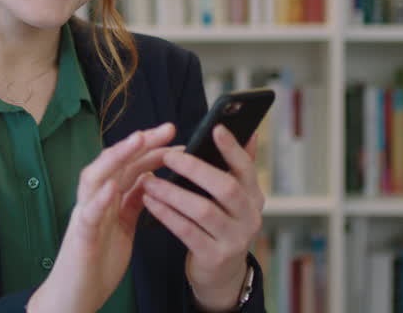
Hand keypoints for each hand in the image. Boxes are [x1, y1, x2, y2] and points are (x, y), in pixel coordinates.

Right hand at [27, 122, 177, 312]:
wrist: (73, 297)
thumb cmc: (97, 262)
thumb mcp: (122, 226)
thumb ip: (133, 202)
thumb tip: (150, 178)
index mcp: (107, 199)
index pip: (130, 166)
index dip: (151, 150)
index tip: (176, 138)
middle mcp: (93, 201)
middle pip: (114, 163)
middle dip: (140, 143)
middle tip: (168, 128)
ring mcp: (84, 217)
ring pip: (95, 178)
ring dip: (116, 157)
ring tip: (137, 141)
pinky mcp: (79, 238)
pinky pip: (87, 215)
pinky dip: (99, 199)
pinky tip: (112, 186)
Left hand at [141, 125, 263, 311]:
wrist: (221, 273)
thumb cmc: (221, 224)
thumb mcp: (235, 199)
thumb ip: (238, 167)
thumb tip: (251, 132)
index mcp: (254, 196)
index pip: (247, 167)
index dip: (232, 148)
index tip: (215, 128)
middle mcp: (250, 217)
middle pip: (226, 187)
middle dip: (195, 169)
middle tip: (168, 156)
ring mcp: (235, 239)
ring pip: (203, 210)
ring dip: (172, 192)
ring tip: (148, 180)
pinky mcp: (215, 257)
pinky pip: (186, 231)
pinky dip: (166, 214)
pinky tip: (149, 202)